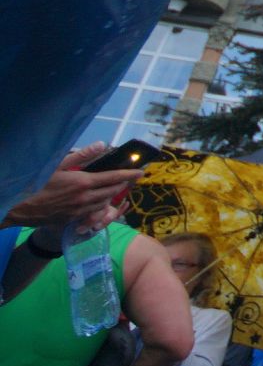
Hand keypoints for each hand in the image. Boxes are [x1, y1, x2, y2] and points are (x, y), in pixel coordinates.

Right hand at [4, 145, 143, 227]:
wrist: (17, 207)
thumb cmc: (36, 182)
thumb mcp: (57, 164)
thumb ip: (81, 155)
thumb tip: (102, 145)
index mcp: (83, 183)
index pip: (113, 178)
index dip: (129, 175)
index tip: (141, 172)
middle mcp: (84, 199)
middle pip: (111, 192)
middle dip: (121, 185)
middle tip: (127, 179)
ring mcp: (78, 212)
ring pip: (103, 204)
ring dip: (110, 196)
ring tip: (112, 189)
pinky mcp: (71, 221)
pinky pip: (91, 215)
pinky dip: (97, 208)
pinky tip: (95, 203)